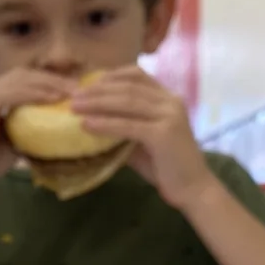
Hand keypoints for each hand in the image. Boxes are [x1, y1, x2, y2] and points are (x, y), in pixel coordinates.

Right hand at [0, 68, 75, 225]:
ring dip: (49, 84)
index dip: (50, 80)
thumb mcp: (19, 136)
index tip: (74, 88)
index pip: (25, 79)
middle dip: (54, 79)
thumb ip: (32, 124)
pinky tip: (54, 99)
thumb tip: (61, 123)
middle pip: (25, 75)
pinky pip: (14, 94)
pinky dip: (35, 94)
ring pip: (22, 81)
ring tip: (72, 92)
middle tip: (79, 87)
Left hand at [71, 66, 212, 208]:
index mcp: (168, 98)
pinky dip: (105, 124)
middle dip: (97, 89)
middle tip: (72, 96)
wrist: (193, 189)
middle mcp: (170, 101)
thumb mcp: (142, 142)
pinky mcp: (163, 134)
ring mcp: (169, 116)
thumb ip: (124, 129)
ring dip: (96, 103)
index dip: (109, 76)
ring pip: (126, 102)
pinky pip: (128, 125)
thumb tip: (92, 123)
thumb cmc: (167, 168)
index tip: (85, 84)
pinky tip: (87, 125)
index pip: (137, 75)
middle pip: (128, 86)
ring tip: (74, 107)